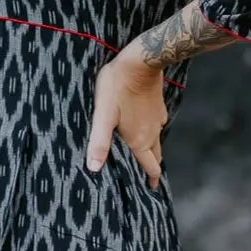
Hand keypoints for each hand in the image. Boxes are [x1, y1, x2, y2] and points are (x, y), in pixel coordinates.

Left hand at [86, 45, 167, 188]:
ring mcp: (157, 118)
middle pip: (155, 156)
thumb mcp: (102, 116)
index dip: (151, 179)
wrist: (140, 61)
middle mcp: (152, 132)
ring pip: (156, 140)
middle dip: (151, 168)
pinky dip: (150, 131)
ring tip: (142, 154)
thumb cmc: (117, 87)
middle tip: (147, 177)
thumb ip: (99, 142)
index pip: (150, 167)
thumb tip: (93, 169)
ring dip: (151, 150)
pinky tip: (142, 126)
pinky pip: (156, 125)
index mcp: (139, 140)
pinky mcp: (158, 106)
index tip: (151, 189)